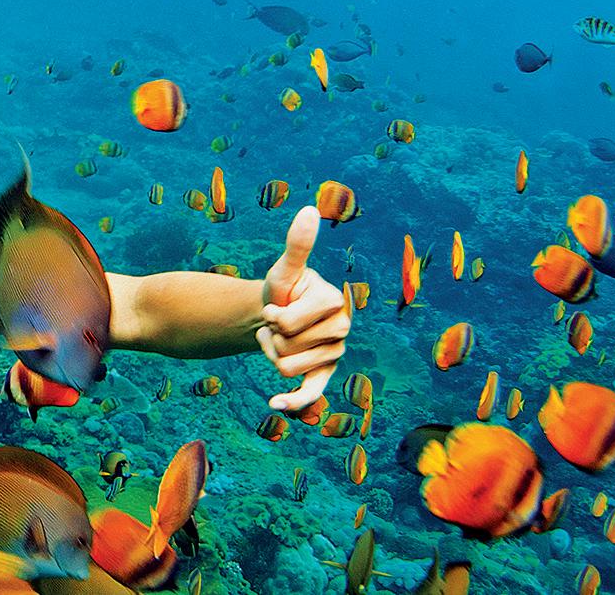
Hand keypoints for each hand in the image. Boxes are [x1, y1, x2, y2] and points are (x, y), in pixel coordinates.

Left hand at [255, 206, 350, 411]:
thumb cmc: (284, 289)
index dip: (273, 317)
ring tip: (279, 339)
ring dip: (271, 355)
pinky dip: (293, 402)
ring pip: (287, 369)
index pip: (289, 323)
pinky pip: (310, 393)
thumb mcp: (286, 269)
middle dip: (271, 337)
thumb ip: (297, 244)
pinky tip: (274, 404)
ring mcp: (335, 354)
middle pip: (287, 349)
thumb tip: (309, 209)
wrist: (277, 313)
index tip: (277, 307)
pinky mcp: (324, 375)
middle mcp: (342, 330)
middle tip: (277, 324)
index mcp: (335, 302)